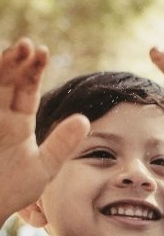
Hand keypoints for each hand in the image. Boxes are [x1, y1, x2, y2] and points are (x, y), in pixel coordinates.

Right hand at [0, 39, 89, 216]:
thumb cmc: (12, 190)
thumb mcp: (43, 167)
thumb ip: (62, 144)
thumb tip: (85, 119)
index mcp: (16, 122)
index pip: (25, 89)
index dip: (32, 70)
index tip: (43, 51)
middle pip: (4, 81)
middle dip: (14, 62)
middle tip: (27, 45)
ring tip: (15, 50)